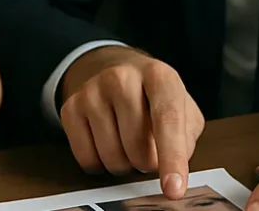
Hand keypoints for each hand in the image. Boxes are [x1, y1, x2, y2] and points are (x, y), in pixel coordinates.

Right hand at [59, 46, 204, 199]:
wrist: (115, 69)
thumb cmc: (154, 96)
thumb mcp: (183, 106)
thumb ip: (187, 136)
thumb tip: (175, 169)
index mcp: (158, 75)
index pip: (167, 119)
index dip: (172, 156)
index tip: (174, 188)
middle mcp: (122, 78)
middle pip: (139, 149)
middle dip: (148, 162)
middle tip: (148, 144)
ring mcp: (92, 91)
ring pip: (113, 159)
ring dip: (125, 163)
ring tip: (127, 140)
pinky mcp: (71, 107)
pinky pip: (88, 159)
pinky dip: (100, 162)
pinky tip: (106, 140)